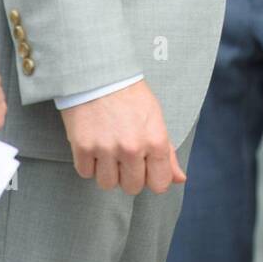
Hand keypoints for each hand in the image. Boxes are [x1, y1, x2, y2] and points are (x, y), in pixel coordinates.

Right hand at [59, 80, 184, 194]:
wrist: (99, 74)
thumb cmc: (131, 95)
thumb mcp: (156, 119)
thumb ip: (167, 154)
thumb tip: (180, 179)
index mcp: (155, 141)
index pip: (159, 184)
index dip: (152, 178)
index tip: (145, 168)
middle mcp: (132, 148)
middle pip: (132, 188)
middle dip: (128, 175)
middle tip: (124, 155)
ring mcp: (106, 149)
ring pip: (107, 184)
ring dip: (106, 171)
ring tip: (107, 149)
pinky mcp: (82, 147)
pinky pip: (85, 173)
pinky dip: (88, 163)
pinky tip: (93, 144)